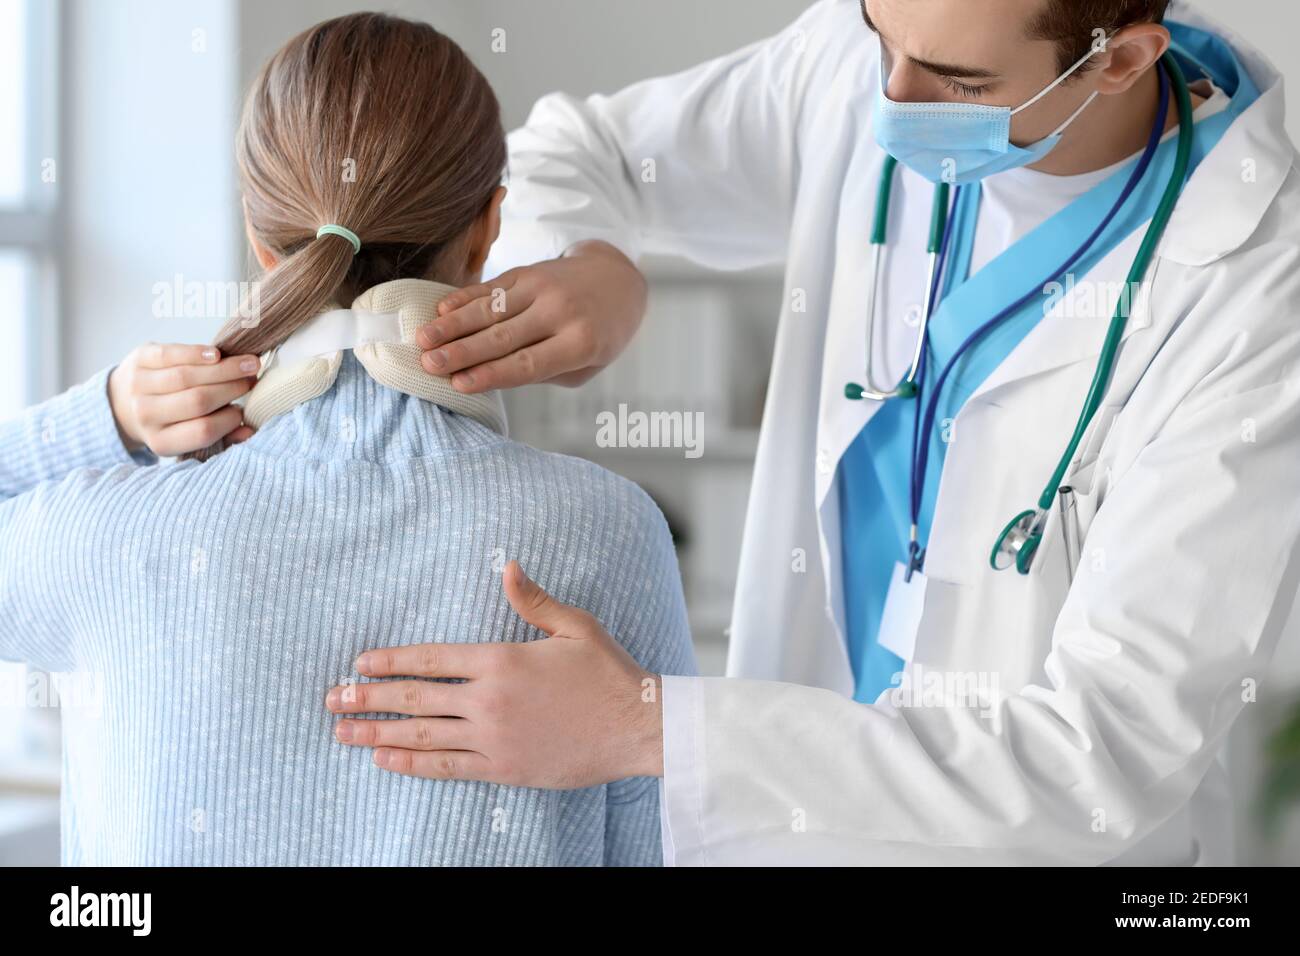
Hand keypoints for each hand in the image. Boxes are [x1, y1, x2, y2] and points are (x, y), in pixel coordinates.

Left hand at [108, 343, 259, 455]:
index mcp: (162, 441)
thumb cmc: (171, 420)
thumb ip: (221, 436)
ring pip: (187, 376)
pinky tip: (218, 354)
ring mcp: (139, 386)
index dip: (229, 419)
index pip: (203, 431)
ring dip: (224, 369)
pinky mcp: (138, 360)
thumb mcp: (188, 436)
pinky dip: (197, 353)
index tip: (242, 410)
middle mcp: (146, 415)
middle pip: (197, 401)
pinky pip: (170, 355)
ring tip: (247, 364)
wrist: (123, 402)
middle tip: (252, 379)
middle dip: (232, 388)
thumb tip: (249, 431)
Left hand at [325, 561, 663, 787]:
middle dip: (368, 698)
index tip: (360, 663)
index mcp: (502, 659)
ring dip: (378, 733)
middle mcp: (489, 700)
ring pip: (422, 735)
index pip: (431, 658)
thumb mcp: (574, 626)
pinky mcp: (503, 768)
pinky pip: (447, 767)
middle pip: (415, 698)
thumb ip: (533, 599)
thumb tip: (507, 566)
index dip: (390, 660)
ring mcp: (493, 738)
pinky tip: (386, 760)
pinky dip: (412, 764)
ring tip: (344, 733)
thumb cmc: (610, 673)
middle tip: (332, 699)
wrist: (638, 727)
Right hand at [416, 240, 647, 391]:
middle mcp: (560, 312)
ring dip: (453, 324)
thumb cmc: (600, 334)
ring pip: (491, 308)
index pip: (528, 362)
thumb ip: (546, 371)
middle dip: (462, 351)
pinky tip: (439, 309)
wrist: (617, 279)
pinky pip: (491, 287)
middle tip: (428, 364)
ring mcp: (542, 288)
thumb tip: (491, 374)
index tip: (458, 384)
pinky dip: (464, 298)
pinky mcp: (528, 272)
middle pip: (503, 336)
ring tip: (422, 339)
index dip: (491, 373)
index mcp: (580, 342)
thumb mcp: (588, 364)